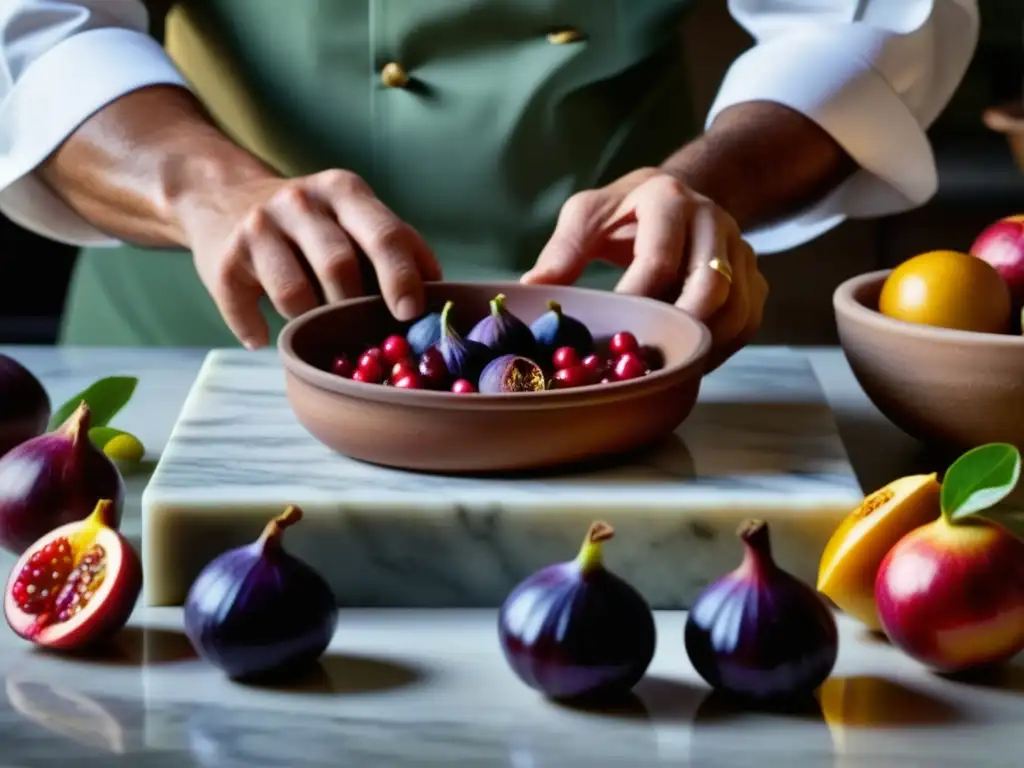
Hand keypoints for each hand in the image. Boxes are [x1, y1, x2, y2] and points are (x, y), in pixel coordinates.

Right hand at [176, 169, 441, 347]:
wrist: (219, 195)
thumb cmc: (311, 221)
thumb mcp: (354, 214)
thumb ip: (397, 245)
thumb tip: (443, 292)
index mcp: (344, 191)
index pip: (384, 234)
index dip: (401, 276)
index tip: (411, 312)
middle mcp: (300, 202)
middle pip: (339, 266)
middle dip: (354, 307)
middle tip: (361, 330)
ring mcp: (257, 228)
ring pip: (295, 295)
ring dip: (310, 321)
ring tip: (312, 322)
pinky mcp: (222, 260)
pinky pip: (247, 311)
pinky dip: (259, 332)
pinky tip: (265, 336)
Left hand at [521, 168, 767, 370]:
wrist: (682, 193)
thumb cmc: (626, 211)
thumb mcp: (589, 214)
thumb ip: (564, 250)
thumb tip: (532, 289)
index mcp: (669, 201)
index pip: (658, 259)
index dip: (636, 300)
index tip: (612, 331)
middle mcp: (714, 221)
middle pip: (711, 287)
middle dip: (678, 329)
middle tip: (644, 360)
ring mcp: (741, 251)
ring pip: (736, 310)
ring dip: (701, 346)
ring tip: (664, 368)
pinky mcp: (754, 278)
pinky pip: (747, 322)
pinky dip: (719, 350)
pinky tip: (686, 361)